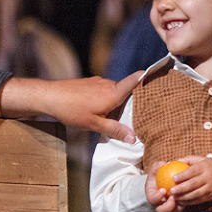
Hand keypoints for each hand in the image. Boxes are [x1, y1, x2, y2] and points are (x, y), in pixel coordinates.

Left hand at [0, 71, 141, 142]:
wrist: (50, 96)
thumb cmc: (72, 110)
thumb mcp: (95, 124)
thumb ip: (115, 130)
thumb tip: (134, 138)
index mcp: (113, 92)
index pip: (135, 80)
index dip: (148, 76)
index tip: (161, 73)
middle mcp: (108, 84)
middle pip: (127, 90)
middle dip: (133, 100)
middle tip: (141, 112)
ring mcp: (98, 82)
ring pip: (115, 92)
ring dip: (117, 102)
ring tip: (118, 116)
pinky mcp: (90, 83)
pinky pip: (104, 91)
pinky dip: (107, 100)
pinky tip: (100, 111)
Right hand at [144, 161, 183, 211]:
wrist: (163, 182)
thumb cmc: (157, 175)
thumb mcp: (155, 170)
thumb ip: (156, 166)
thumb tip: (162, 163)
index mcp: (152, 196)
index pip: (152, 199)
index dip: (157, 196)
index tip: (162, 190)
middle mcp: (159, 204)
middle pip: (161, 210)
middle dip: (167, 207)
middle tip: (173, 198)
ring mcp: (169, 207)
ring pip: (173, 211)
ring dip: (178, 206)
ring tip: (183, 198)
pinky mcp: (178, 206)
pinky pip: (182, 207)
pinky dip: (185, 202)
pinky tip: (190, 194)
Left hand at [168, 155, 211, 205]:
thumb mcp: (203, 159)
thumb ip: (189, 160)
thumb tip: (174, 161)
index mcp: (205, 167)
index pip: (192, 171)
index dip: (182, 175)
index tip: (173, 178)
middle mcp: (208, 178)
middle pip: (193, 184)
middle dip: (181, 188)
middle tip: (171, 191)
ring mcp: (210, 188)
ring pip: (195, 194)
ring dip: (184, 197)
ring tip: (174, 198)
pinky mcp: (211, 196)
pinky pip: (199, 200)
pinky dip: (190, 202)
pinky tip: (182, 201)